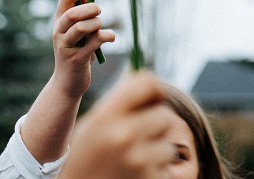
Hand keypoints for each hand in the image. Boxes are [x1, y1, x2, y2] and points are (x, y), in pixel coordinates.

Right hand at [51, 0, 115, 99]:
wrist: (67, 83)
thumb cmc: (77, 51)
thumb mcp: (77, 31)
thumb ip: (82, 14)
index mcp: (59, 21)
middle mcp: (59, 32)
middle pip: (73, 12)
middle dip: (91, 8)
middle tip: (100, 12)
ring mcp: (66, 47)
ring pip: (82, 27)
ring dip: (97, 24)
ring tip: (100, 29)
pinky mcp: (76, 59)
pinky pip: (96, 41)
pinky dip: (108, 36)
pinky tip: (110, 38)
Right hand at [59, 71, 174, 178]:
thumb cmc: (85, 161)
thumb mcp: (92, 126)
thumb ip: (118, 104)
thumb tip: (151, 84)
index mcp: (105, 116)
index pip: (147, 83)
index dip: (155, 90)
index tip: (153, 101)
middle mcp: (123, 136)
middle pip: (165, 115)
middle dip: (158, 126)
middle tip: (144, 137)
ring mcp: (139, 161)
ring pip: (168, 145)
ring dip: (157, 152)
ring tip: (136, 161)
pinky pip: (166, 169)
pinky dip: (157, 173)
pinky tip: (137, 176)